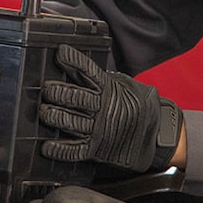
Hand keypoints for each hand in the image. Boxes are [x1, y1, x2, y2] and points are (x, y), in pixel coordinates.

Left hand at [38, 43, 182, 172]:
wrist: (159, 136)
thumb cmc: (140, 107)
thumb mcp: (126, 86)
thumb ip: (105, 79)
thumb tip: (80, 68)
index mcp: (110, 89)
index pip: (89, 71)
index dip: (74, 61)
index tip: (60, 52)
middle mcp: (103, 108)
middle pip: (76, 97)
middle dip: (58, 92)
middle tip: (46, 89)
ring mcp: (99, 129)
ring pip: (71, 121)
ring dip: (54, 116)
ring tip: (43, 112)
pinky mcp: (97, 148)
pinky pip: (76, 150)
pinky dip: (60, 149)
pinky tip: (47, 146)